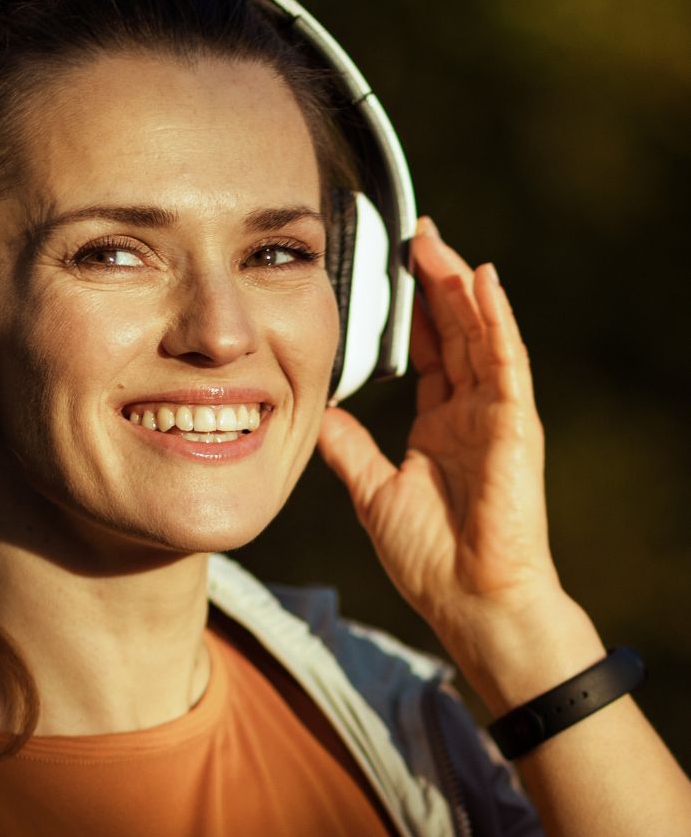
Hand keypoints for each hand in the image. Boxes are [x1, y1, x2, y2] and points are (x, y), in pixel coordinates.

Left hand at [318, 217, 572, 679]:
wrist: (469, 599)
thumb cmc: (431, 556)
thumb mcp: (373, 491)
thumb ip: (350, 448)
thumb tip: (321, 414)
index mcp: (443, 423)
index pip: (434, 351)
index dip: (418, 311)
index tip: (398, 271)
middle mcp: (473, 411)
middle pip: (458, 332)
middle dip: (438, 283)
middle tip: (418, 236)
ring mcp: (497, 415)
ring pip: (481, 336)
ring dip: (462, 288)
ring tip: (439, 245)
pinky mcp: (515, 426)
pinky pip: (506, 363)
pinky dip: (497, 321)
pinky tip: (483, 282)